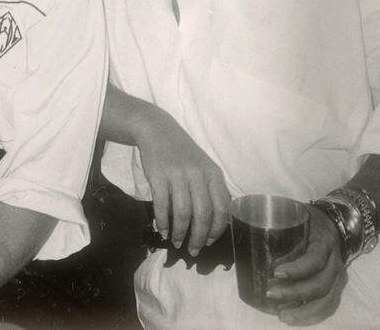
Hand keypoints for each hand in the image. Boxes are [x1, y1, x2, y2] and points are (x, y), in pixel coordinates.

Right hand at [135, 109, 230, 255]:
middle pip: (203, 214)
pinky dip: (163, 221)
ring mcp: (178, 175)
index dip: (217, 229)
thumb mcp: (203, 167)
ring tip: (176, 242)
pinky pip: (162, 205)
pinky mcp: (158, 176)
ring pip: (183, 212)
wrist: (157, 130)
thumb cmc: (182, 153)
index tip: (208, 241)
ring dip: (180, 232)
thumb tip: (213, 222)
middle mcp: (198, 175)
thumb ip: (211, 190)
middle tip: (193, 250)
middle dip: (198, 237)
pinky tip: (162, 230)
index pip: (222, 209)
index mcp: (214, 175)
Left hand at [267, 205, 346, 325]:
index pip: (315, 258)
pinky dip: (313, 315)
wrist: (334, 224)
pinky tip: (294, 318)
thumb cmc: (308, 221)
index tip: (276, 272)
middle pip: (321, 283)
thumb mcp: (294, 215)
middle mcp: (334, 261)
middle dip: (295, 292)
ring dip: (304, 310)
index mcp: (323, 241)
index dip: (298, 268)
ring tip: (282, 315)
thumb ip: (272, 221)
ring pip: (326, 298)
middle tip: (271, 294)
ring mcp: (338, 276)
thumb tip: (236, 225)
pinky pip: (329, 305)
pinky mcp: (336, 286)